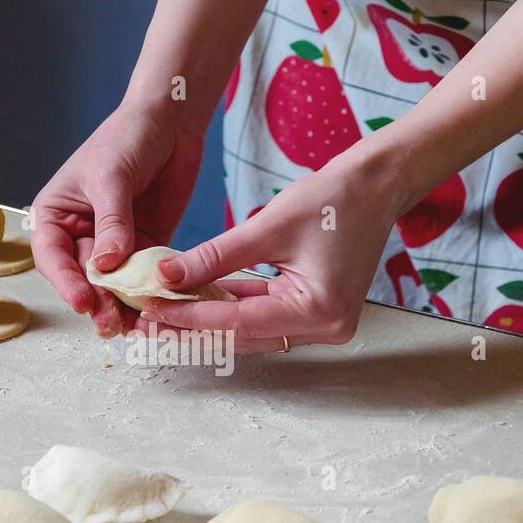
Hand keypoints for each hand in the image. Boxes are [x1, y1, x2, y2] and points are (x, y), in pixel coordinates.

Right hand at [29, 103, 202, 337]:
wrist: (169, 122)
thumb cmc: (127, 137)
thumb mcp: (111, 177)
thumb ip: (112, 223)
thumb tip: (106, 266)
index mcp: (56, 215)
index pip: (53, 256)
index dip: (66, 282)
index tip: (83, 301)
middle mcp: (80, 234)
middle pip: (83, 278)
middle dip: (96, 302)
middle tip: (110, 323)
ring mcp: (113, 244)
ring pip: (112, 285)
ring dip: (121, 307)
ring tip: (132, 327)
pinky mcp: (145, 247)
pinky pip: (143, 278)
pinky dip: (148, 295)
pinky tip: (155, 311)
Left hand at [135, 145, 403, 353]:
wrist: (376, 187)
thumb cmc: (332, 199)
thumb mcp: (266, 227)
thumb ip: (214, 258)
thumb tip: (166, 278)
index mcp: (318, 310)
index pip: (237, 321)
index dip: (189, 317)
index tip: (150, 309)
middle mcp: (325, 328)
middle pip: (242, 336)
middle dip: (192, 327)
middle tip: (146, 320)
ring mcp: (323, 325)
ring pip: (250, 331)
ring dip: (208, 322)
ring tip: (163, 312)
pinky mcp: (316, 314)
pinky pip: (264, 318)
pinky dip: (231, 310)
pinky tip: (195, 302)